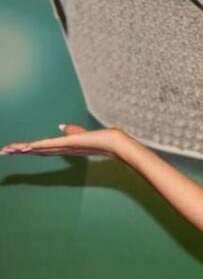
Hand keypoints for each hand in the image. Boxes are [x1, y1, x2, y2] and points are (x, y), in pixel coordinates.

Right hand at [0, 124, 128, 158]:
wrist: (115, 144)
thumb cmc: (102, 140)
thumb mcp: (83, 134)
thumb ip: (72, 131)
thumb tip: (62, 126)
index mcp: (63, 147)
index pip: (40, 148)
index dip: (25, 149)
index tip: (12, 149)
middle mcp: (62, 149)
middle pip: (36, 150)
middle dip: (18, 150)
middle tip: (3, 151)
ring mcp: (65, 147)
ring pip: (40, 148)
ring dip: (24, 148)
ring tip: (8, 149)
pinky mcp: (70, 143)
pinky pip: (51, 144)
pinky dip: (39, 145)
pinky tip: (28, 146)